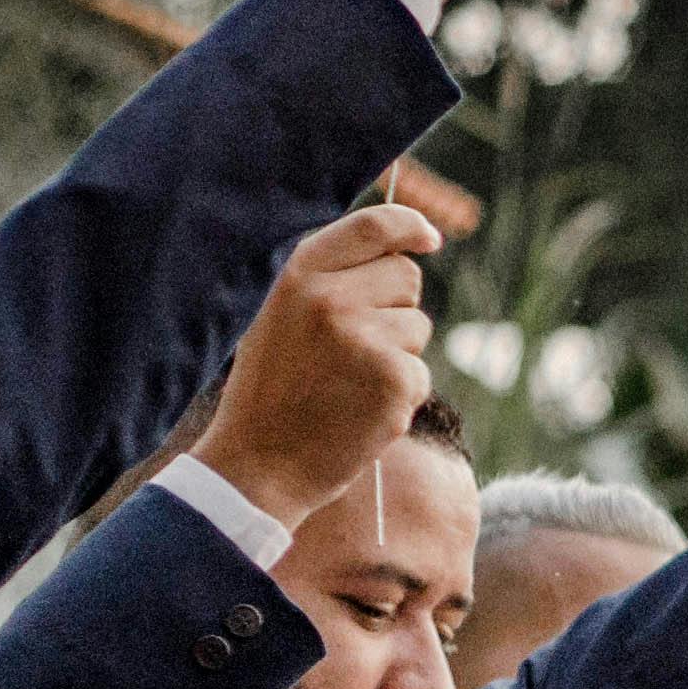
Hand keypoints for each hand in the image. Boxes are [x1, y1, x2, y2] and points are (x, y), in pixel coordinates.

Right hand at [193, 203, 438, 523]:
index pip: (375, 225)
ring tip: (346, 382)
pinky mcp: (394, 378)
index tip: (429, 238)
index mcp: (298, 273)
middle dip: (394, 306)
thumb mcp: (281, 314)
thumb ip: (330, 277)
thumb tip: (405, 246)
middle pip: (407, 277)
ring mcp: (365, 338)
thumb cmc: (273, 387)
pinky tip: (359, 409)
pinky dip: (400, 393)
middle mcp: (331, 297)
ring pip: (417, 327)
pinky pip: (421, 372)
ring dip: (396, 353)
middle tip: (351, 346)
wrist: (258, 463)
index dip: (410, 226)